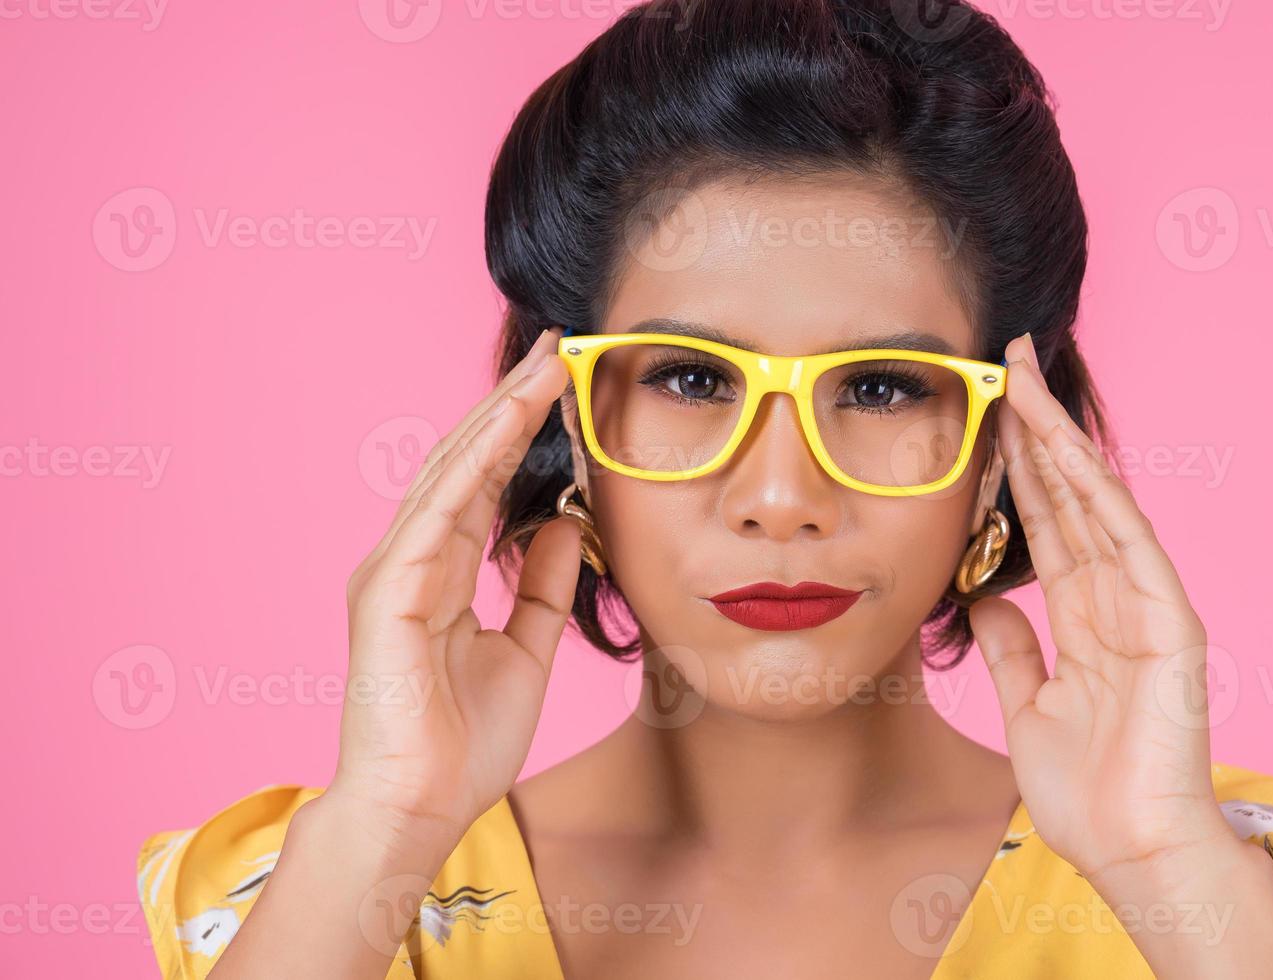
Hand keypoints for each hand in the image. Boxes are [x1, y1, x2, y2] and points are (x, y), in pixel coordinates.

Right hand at [328, 327, 582, 845]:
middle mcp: (409, 561)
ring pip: (449, 475)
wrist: (420, 809)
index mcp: (437, 574)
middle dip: (511, 404)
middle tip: (554, 348)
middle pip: (465, 463)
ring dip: (497, 417)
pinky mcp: (390, 594)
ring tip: (541, 367)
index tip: (561, 384)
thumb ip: (540, 587)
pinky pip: (436, 515)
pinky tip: (505, 424)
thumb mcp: (525, 650)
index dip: (520, 432)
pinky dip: (472, 466)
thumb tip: (565, 523)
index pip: (484, 485)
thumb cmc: (462, 743)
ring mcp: (393, 573)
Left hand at [971, 332, 1235, 882]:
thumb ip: (1012, 651)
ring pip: (1098, 506)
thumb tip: (984, 600)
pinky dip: (1101, 496)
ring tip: (1027, 381)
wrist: (1130, 851)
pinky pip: (1131, 546)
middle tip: (1008, 364)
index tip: (987, 413)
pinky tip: (1071, 450)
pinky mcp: (1169, 624)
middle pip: (1070, 498)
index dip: (1017, 469)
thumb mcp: (1028, 707)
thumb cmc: (1086, 791)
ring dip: (1062, 442)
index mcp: (1086, 618)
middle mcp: (1117, 600)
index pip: (1047, 524)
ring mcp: (1147, 606)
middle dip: (1036, 431)